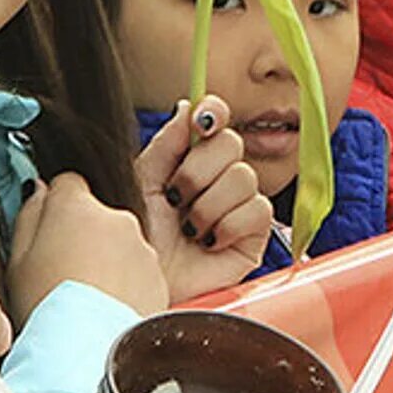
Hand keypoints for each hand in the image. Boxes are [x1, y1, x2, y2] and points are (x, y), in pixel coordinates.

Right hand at [8, 171, 166, 326]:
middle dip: (84, 235)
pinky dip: (126, 285)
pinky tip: (105, 310)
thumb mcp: (16, 261)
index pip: (68, 183)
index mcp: (77, 207)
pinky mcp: (159, 279)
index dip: (56, 207)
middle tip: (64, 273)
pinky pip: (139, 272)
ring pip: (121, 244)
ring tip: (86, 299)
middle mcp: (117, 219)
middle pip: (98, 215)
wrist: (86, 356)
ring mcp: (143, 249)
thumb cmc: (46, 311)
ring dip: (108, 261)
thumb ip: (28, 215)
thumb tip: (39, 192)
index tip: (50, 232)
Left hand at [137, 96, 273, 299]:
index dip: (213, 113)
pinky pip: (257, 210)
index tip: (201, 121)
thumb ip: (165, 144)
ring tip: (188, 229)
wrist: (140, 284)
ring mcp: (238, 206)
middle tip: (176, 196)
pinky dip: (227, 225)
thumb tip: (188, 107)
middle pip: (231, 143)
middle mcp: (217, 179)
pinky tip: (208, 241)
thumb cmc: (136, 240)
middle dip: (198, 170)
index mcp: (189, 160)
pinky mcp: (254, 236)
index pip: (216, 120)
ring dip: (208, 205)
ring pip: (244, 177)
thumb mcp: (141, 183)